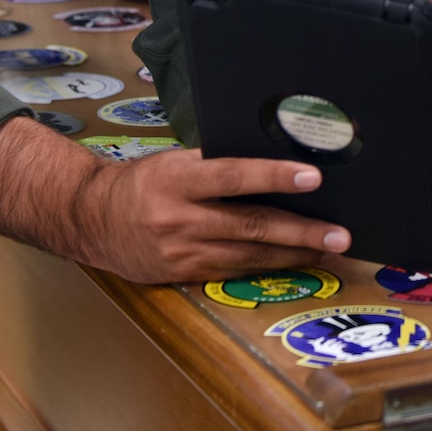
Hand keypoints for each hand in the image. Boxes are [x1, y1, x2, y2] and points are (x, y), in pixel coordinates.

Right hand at [0, 116, 347, 284]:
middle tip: (340, 233)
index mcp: (178, 178)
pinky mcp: (183, 274)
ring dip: (295, 252)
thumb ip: (218, 162)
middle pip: (250, 225)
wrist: (91, 220)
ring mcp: (182, 251)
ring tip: (331, 248)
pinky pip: (235, 270)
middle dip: (301, 230)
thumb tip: (276, 157)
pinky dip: (269, 265)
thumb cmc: (145, 181)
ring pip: (249, 254)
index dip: (274, 175)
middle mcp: (179, 217)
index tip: (313, 177)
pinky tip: (296, 260)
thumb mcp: (176, 161)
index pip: (232, 175)